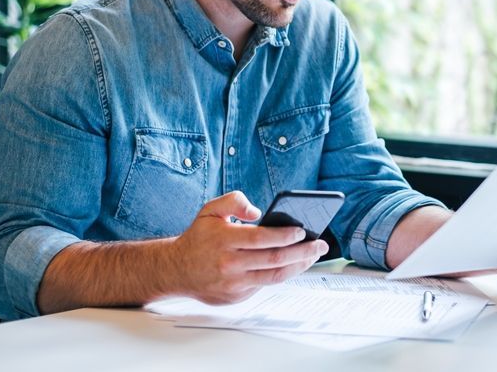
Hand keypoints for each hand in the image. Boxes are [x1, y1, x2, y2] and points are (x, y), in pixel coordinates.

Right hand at [170, 191, 328, 303]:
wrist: (176, 270)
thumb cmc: (198, 237)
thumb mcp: (210, 209)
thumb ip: (234, 200)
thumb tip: (257, 211)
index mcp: (224, 240)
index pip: (262, 239)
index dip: (285, 235)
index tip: (303, 230)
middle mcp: (230, 264)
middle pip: (274, 259)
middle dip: (303, 252)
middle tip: (320, 244)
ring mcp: (234, 283)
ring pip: (274, 277)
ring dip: (299, 266)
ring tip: (313, 255)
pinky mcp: (236, 296)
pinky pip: (264, 285)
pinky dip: (282, 274)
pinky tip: (294, 264)